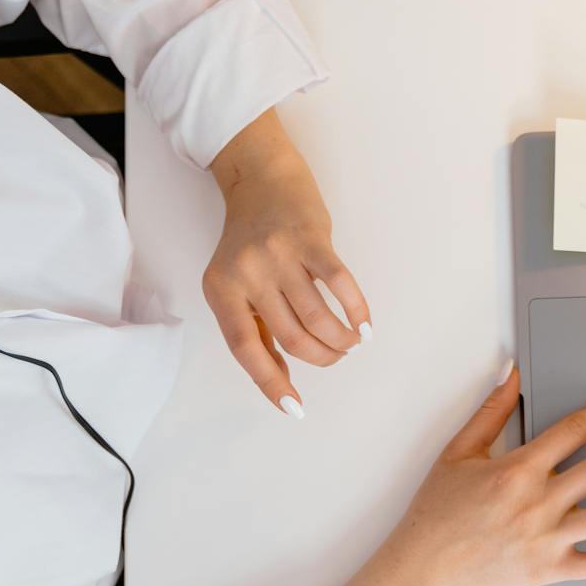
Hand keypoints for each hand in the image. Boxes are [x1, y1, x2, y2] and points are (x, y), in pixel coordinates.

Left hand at [204, 110, 370, 416]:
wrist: (261, 176)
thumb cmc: (251, 238)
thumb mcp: (237, 282)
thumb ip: (253, 327)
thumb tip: (280, 381)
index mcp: (221, 289)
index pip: (245, 349)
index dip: (271, 382)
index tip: (295, 409)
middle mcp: (246, 273)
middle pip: (290, 337)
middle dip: (320, 357)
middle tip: (336, 357)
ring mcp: (279, 255)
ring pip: (316, 317)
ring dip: (340, 339)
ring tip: (351, 343)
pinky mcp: (310, 238)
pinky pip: (338, 284)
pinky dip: (356, 310)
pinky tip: (364, 325)